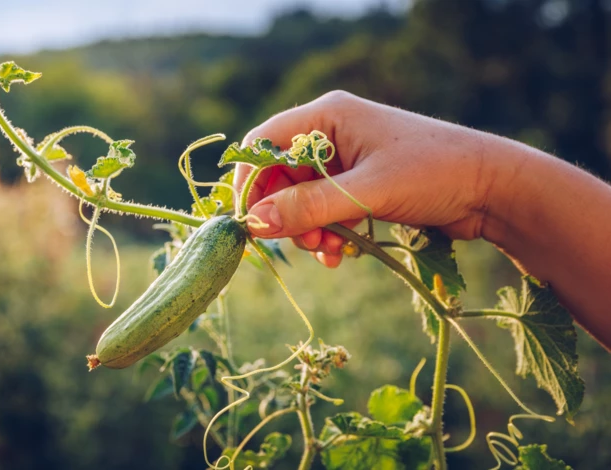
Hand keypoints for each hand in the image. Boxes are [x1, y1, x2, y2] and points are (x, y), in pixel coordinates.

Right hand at [235, 91, 496, 267]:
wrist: (493, 188)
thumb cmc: (433, 173)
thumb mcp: (367, 191)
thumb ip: (309, 207)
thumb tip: (255, 224)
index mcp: (327, 116)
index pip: (263, 143)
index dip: (249, 182)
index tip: (247, 221)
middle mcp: (330, 134)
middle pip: (279, 176)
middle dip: (284, 214)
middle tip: (302, 244)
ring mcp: (345, 160)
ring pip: (299, 199)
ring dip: (306, 229)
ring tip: (328, 252)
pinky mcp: (359, 185)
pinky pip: (323, 210)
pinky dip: (325, 233)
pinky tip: (340, 254)